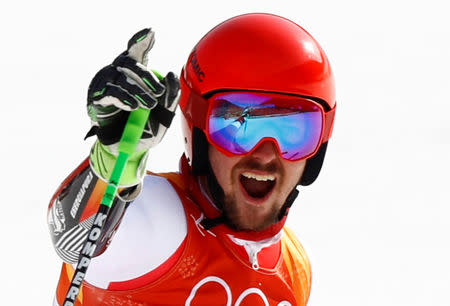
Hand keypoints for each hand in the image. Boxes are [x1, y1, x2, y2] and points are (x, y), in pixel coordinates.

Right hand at [86, 28, 179, 152]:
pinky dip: (124, 98)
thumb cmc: (146, 129)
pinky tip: (133, 106)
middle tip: (159, 91)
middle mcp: (120, 76)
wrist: (128, 151)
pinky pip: (110, 92)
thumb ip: (170, 97)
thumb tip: (171, 75)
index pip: (137, 53)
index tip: (150, 33)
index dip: (141, 42)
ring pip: (121, 78)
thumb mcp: (163, 116)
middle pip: (128, 61)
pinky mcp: (98, 99)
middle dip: (145, 74)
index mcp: (136, 77)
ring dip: (137, 91)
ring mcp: (107, 85)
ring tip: (148, 105)